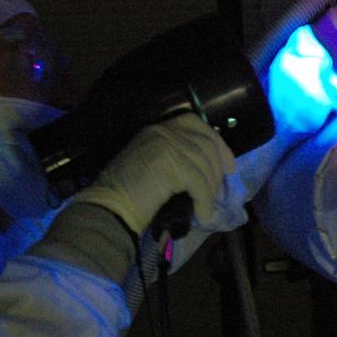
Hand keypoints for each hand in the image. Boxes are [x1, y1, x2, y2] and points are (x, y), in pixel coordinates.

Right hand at [70, 113, 234, 234]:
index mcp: (157, 129)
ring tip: (207, 206)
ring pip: (204, 164)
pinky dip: (204, 200)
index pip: (194, 123)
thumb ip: (176, 157)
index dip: (215, 141)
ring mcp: (166, 145)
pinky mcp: (170, 163)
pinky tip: (203, 214)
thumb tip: (208, 169)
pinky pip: (199, 183)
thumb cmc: (127, 194)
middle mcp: (162, 131)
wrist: (109, 208)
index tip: (228, 164)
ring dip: (210, 189)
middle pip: (205, 142)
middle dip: (218, 167)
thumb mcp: (152, 165)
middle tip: (220, 188)